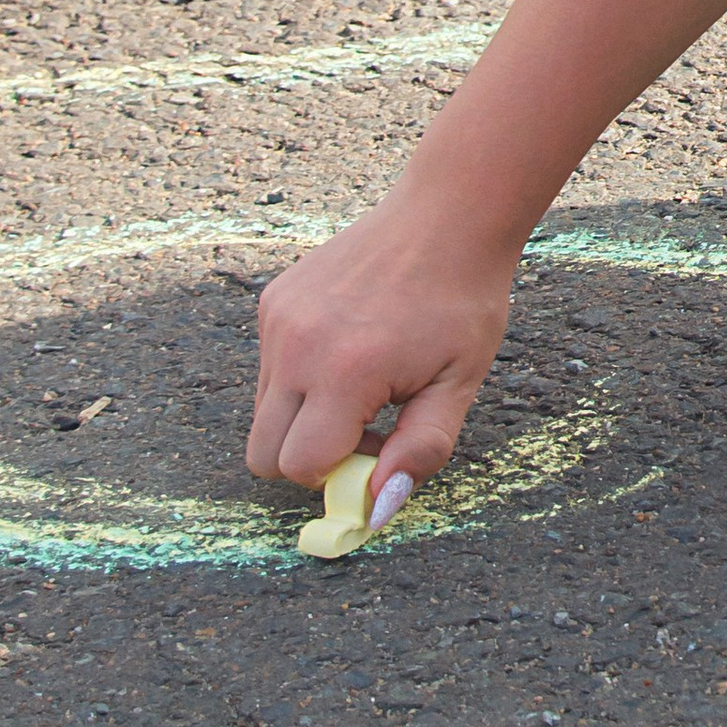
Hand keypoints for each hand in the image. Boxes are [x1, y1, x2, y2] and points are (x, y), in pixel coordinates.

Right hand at [248, 192, 517, 506]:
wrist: (448, 215)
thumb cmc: (463, 300)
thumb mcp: (459, 383)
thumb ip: (420, 451)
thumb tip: (375, 510)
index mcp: (346, 371)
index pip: (300, 467)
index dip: (339, 474)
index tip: (380, 448)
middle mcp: (298, 345)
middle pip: (263, 453)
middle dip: (309, 458)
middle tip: (368, 425)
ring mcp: (279, 320)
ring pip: (264, 412)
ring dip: (306, 417)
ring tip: (364, 381)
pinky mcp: (272, 301)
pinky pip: (270, 368)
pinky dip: (300, 376)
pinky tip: (350, 344)